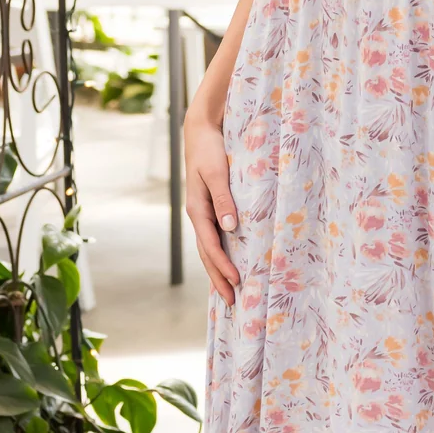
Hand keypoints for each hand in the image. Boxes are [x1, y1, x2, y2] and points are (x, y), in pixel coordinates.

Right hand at [184, 104, 240, 307]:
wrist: (201, 131)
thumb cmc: (210, 149)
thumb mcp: (216, 172)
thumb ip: (223, 199)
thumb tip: (229, 228)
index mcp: (197, 210)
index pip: (210, 246)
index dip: (222, 266)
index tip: (236, 282)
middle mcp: (198, 215)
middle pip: (207, 254)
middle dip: (218, 278)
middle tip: (232, 301)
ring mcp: (203, 213)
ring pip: (209, 248)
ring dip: (218, 270)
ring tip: (229, 291)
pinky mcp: (210, 207)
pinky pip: (214, 237)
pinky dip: (220, 254)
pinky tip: (228, 262)